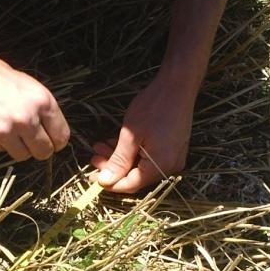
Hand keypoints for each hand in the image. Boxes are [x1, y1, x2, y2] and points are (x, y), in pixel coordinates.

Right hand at [0, 46, 69, 160]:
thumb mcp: (25, 84)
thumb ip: (40, 108)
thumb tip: (51, 131)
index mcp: (41, 102)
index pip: (61, 136)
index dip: (56, 140)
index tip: (51, 140)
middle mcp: (26, 119)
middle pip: (44, 152)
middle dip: (39, 149)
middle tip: (31, 142)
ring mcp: (4, 132)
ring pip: (22, 156)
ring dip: (18, 147)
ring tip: (8, 129)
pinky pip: (0, 150)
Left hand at [90, 74, 194, 192]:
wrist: (177, 85)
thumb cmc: (153, 107)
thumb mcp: (131, 136)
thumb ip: (118, 161)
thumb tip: (105, 181)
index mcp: (161, 166)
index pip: (131, 185)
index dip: (110, 183)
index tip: (92, 176)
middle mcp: (170, 167)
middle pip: (135, 177)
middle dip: (112, 169)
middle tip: (94, 159)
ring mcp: (172, 158)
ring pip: (139, 166)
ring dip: (119, 159)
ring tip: (100, 147)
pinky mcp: (171, 149)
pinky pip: (147, 158)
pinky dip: (131, 152)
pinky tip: (113, 143)